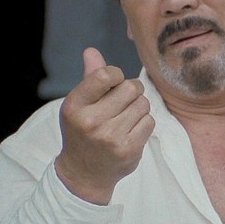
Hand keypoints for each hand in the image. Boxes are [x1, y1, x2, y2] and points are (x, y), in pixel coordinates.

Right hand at [55, 47, 154, 203]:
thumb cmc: (82, 131)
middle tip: (124, 100)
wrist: (83, 173)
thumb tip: (91, 50)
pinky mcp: (128, 150)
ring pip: (143, 104)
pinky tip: (130, 131)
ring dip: (139, 107)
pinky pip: (149, 122)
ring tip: (125, 117)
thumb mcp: (78, 105)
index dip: (116, 75)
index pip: (105, 74)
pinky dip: (143, 123)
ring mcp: (110, 137)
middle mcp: (91, 121)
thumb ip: (90, 77)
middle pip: (132, 87)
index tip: (113, 83)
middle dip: (132, 90)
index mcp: (74, 106)